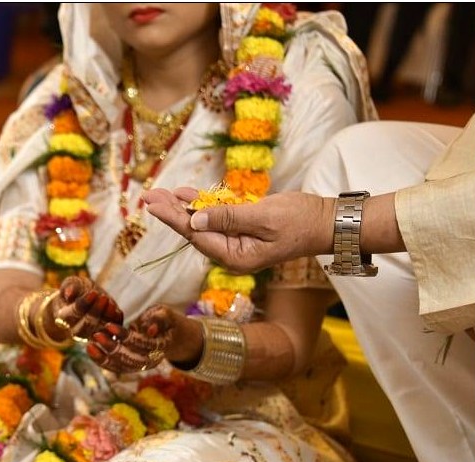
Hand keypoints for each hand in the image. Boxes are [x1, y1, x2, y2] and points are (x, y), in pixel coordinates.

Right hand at [55, 276, 123, 341]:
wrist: (84, 299)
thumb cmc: (75, 289)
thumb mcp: (71, 284)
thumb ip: (69, 287)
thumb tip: (69, 293)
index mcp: (64, 317)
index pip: (74, 312)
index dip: (84, 303)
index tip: (93, 293)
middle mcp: (76, 329)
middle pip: (86, 325)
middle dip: (96, 311)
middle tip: (103, 297)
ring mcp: (90, 334)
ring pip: (99, 331)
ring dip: (106, 318)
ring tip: (111, 304)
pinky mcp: (105, 333)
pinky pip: (111, 332)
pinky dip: (115, 322)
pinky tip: (117, 311)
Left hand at [85, 305, 175, 373]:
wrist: (166, 334)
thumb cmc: (164, 319)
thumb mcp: (165, 314)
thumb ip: (159, 320)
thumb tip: (151, 330)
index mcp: (161, 347)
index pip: (142, 344)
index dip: (125, 336)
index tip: (109, 326)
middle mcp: (151, 361)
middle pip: (130, 359)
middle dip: (111, 348)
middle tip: (96, 335)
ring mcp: (140, 366)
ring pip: (120, 366)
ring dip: (104, 357)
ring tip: (89, 345)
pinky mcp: (130, 367)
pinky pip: (115, 367)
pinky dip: (102, 360)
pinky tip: (90, 350)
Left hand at [144, 188, 333, 274]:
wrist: (326, 222)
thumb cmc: (300, 221)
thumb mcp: (264, 217)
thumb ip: (228, 217)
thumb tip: (195, 218)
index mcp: (234, 256)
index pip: (195, 234)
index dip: (172, 218)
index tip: (152, 204)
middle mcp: (231, 252)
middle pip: (193, 230)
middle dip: (171, 212)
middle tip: (148, 195)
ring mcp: (236, 242)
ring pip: (202, 222)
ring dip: (182, 206)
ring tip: (160, 193)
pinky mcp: (241, 230)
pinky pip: (215, 217)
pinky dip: (201, 204)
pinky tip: (184, 194)